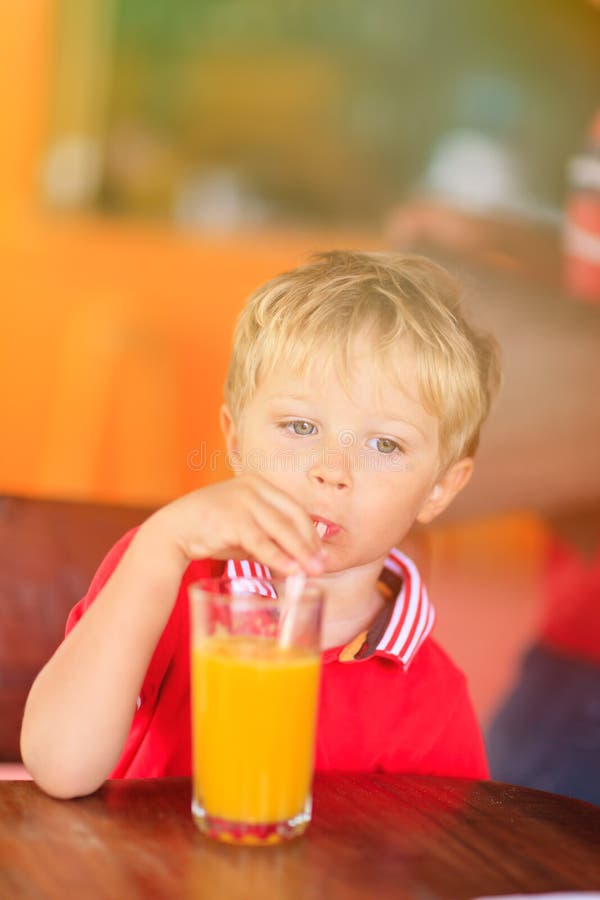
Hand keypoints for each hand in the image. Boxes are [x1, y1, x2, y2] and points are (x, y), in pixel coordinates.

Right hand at [148, 474, 326, 575]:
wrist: (173, 531)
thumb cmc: (211, 530)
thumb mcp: (245, 529)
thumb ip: (269, 538)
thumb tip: (299, 561)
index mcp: (259, 484)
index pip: (294, 508)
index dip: (310, 532)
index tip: (320, 553)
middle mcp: (253, 487)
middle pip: (293, 516)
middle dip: (310, 543)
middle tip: (321, 565)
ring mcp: (243, 500)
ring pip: (282, 529)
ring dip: (300, 552)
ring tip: (312, 572)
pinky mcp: (233, 518)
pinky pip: (262, 542)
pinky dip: (279, 558)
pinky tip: (291, 571)